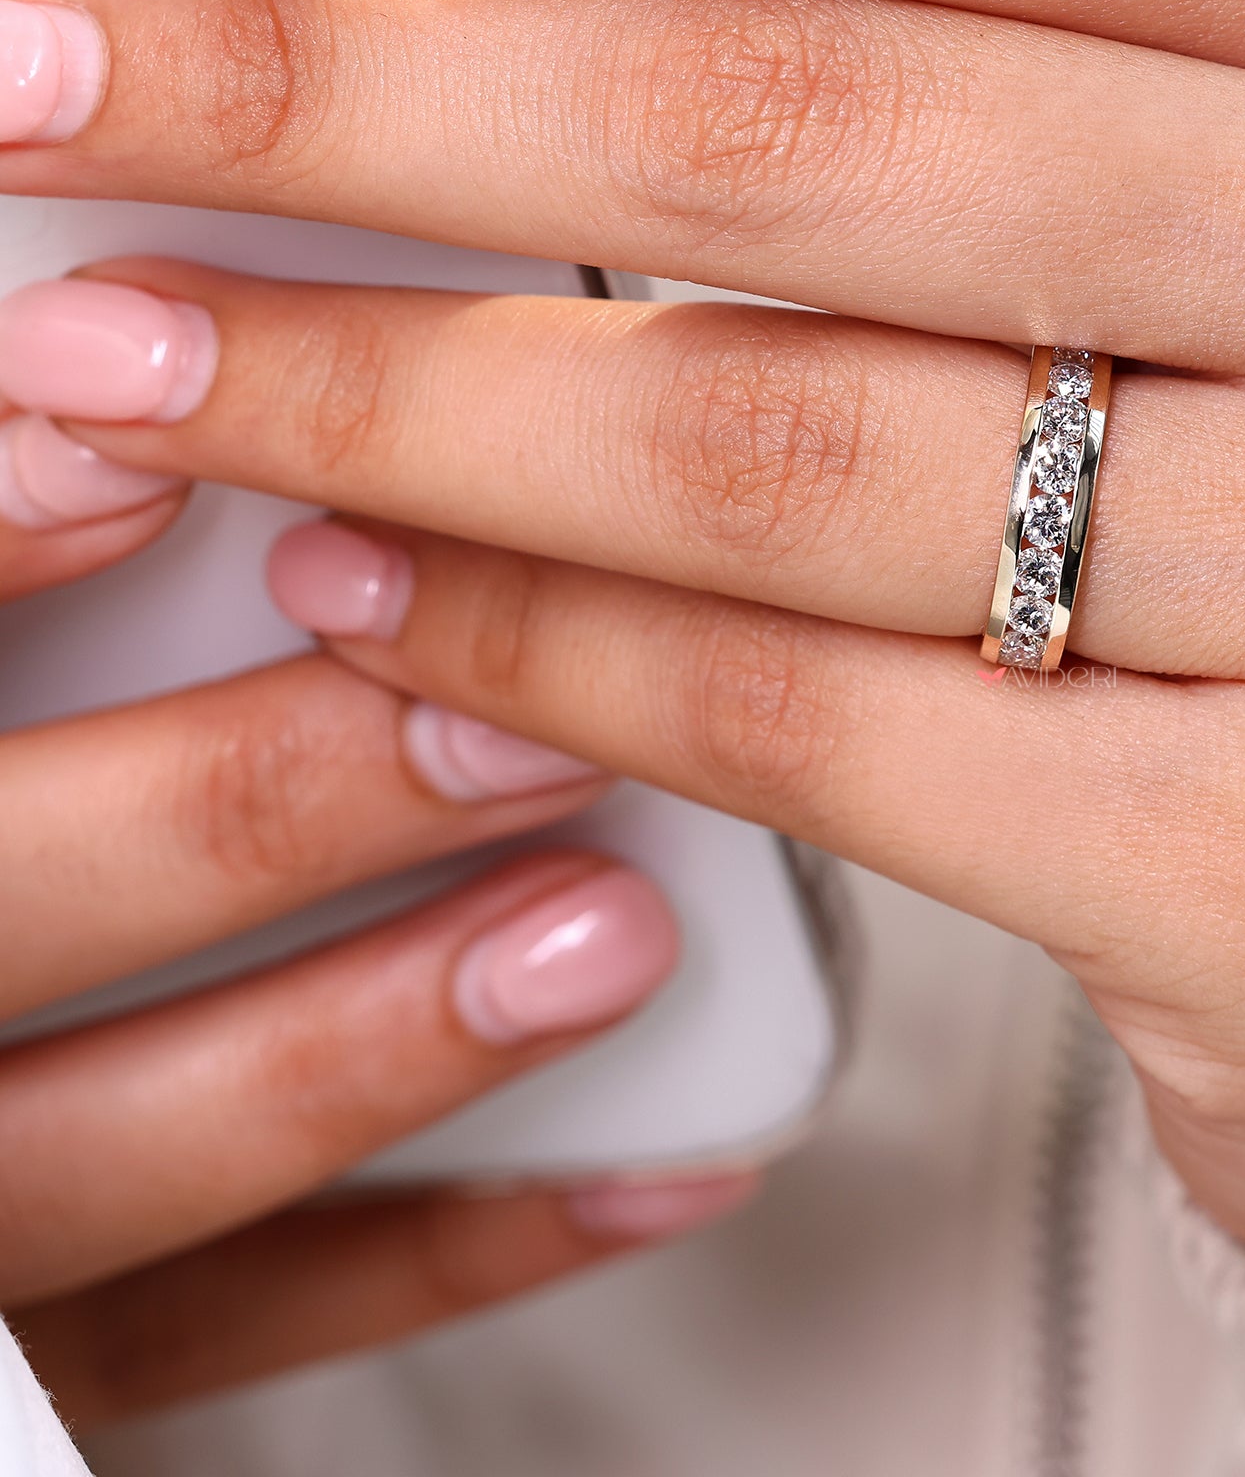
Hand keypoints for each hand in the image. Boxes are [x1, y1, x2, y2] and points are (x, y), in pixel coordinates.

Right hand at [0, 417, 746, 1426]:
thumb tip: (154, 403)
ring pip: (118, 1155)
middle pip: (1, 909)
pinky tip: (653, 1160)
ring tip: (615, 927)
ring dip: (380, 1035)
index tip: (148, 442)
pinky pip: (231, 1329)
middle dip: (260, 800)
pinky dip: (450, 1249)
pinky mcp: (43, 1368)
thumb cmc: (4, 810)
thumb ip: (32, 591)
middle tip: (504, 706)